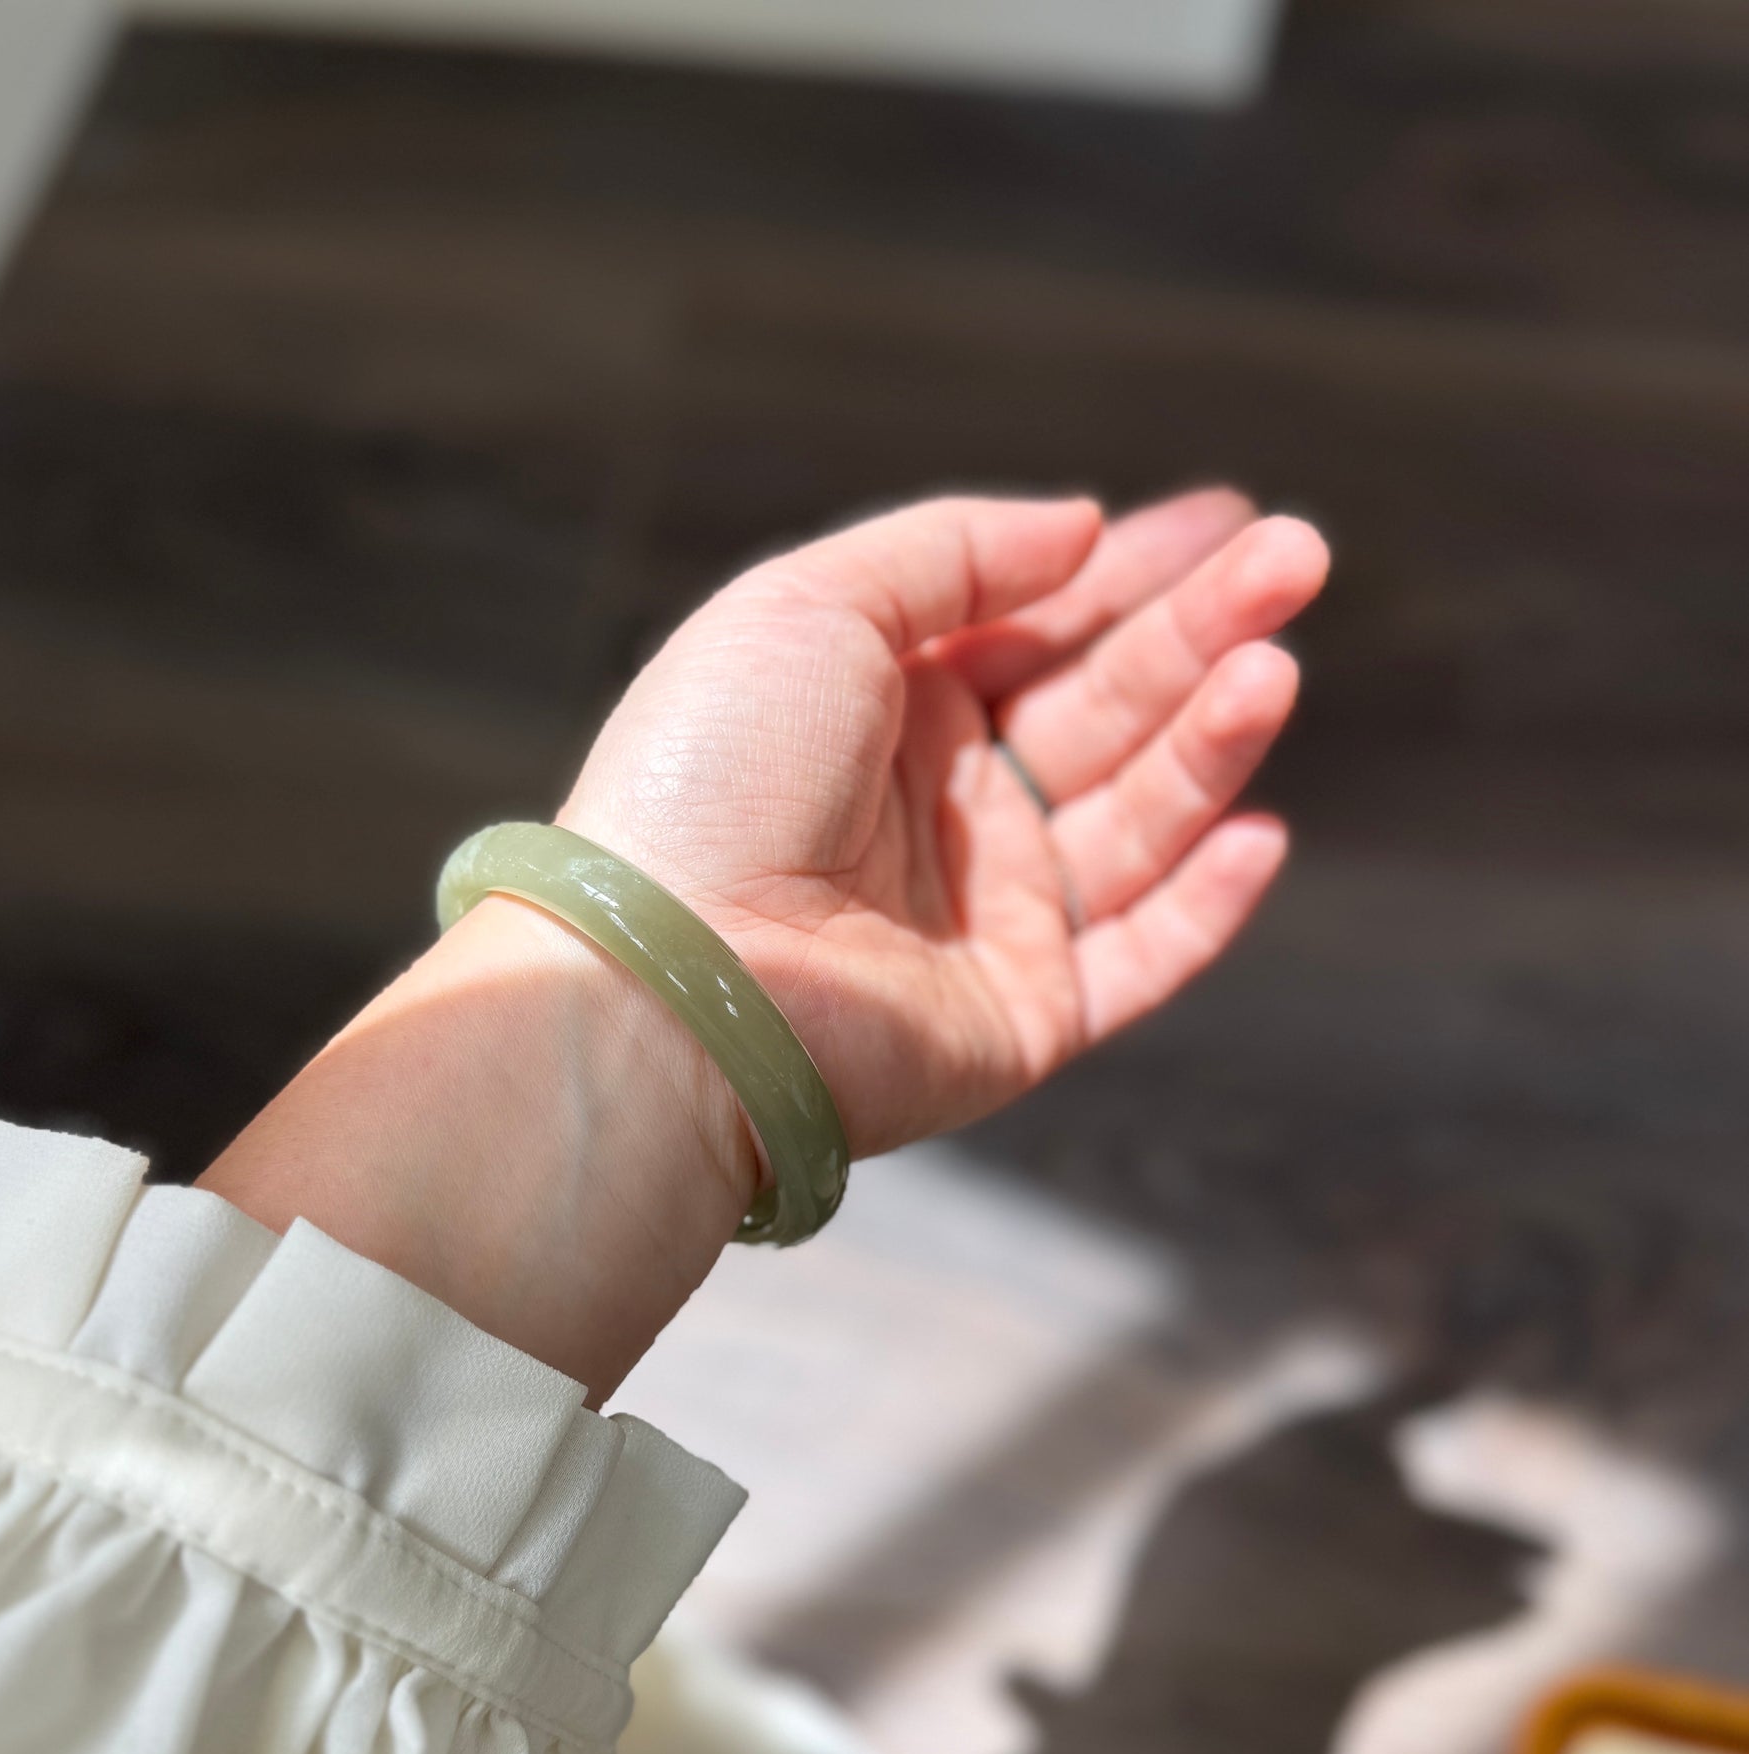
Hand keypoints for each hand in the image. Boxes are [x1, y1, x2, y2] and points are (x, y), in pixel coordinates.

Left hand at [204, 489, 1328, 1397]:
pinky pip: (1140, 958)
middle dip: (1202, 631)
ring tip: (1269, 670)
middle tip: (1298, 560)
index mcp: (882, 707)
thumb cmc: (715, 777)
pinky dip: (1207, 904)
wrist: (673, 979)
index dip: (1135, 571)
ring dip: (1211, 741)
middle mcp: (940, 807)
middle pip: (1103, 707)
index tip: (1232, 517)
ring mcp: (983, 916)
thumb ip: (953, 551)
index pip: (1039, 626)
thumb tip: (1082, 528)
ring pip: (1135, 818)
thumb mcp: (812, 605)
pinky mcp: (1017, 1017)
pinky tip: (1258, 831)